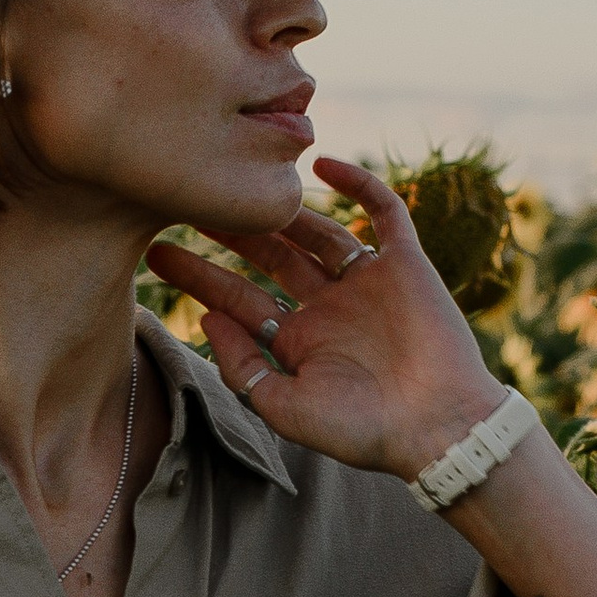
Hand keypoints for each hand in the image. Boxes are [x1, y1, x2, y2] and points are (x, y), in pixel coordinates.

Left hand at [145, 155, 499, 483]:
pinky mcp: (406, 265)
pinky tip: (324, 165)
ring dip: (282, 207)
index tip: (156, 253)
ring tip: (242, 178)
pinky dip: (359, 186)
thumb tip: (207, 317)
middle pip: (270, 257)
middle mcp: (328, 308)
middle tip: (188, 199)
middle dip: (231, 230)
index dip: (198, 276)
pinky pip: (383, 213)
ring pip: (317, 232)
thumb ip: (243, 367)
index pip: (238, 299)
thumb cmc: (363, 431)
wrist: (440, 426)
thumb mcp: (285, 409)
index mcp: (297, 343)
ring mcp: (366, 283)